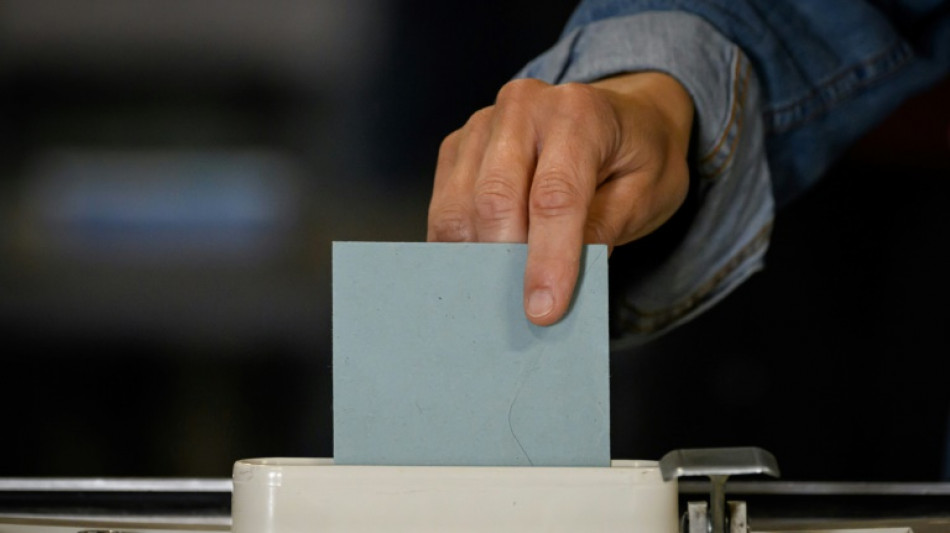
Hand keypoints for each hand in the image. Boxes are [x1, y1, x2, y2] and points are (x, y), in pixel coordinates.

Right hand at [427, 72, 693, 325]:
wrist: (620, 116)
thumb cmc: (636, 155)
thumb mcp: (647, 192)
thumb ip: (604, 231)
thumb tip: (556, 282)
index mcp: (580, 112)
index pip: (555, 195)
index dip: (548, 259)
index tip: (544, 310)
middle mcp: (524, 107)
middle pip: (495, 198)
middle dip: (503, 264)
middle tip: (516, 315)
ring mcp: (483, 124)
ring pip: (459, 206)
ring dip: (474, 261)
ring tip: (496, 300)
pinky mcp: (457, 146)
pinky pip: (444, 207)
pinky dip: (456, 248)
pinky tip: (478, 273)